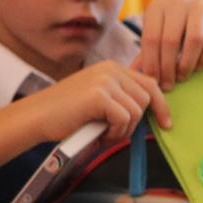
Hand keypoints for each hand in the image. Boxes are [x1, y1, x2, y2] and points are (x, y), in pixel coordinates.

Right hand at [29, 60, 170, 142]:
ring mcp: (104, 80)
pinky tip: (98, 133)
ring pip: (137, 111)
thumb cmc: (68, 114)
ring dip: (124, 129)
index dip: (161, 105)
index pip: (150, 83)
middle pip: (147, 98)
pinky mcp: (99, 95)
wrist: (36, 117)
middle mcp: (111, 69)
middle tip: (117, 133)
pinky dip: (115, 132)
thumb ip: (123, 99)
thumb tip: (155, 113)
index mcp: (112, 68)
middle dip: (138, 122)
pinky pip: (124, 118)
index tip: (166, 123)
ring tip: (103, 132)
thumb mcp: (101, 101)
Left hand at [133, 0, 202, 89]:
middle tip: (168, 85)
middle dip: (168, 67)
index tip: (154, 82)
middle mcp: (177, 3)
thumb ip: (147, 53)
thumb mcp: (160, 36)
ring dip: (187, 64)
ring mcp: (200, 8)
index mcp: (157, 7)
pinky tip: (198, 67)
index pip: (151, 38)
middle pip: (170, 40)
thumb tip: (133, 74)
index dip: (151, 63)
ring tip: (182, 76)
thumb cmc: (177, 30)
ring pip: (194, 40)